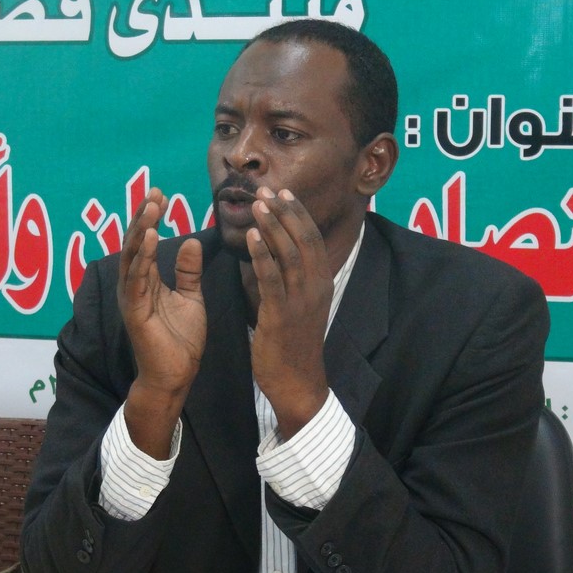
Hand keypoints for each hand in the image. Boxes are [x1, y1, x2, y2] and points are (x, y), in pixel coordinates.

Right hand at [119, 188, 204, 457]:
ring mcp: (132, 299)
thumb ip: (188, 271)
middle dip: (143, 217)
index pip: (146, 242)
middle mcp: (134, 286)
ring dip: (141, 230)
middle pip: (135, 244)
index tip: (161, 193)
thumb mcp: (190, 297)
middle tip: (154, 192)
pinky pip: (136, 280)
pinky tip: (149, 238)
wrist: (176, 376)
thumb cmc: (180, 341)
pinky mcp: (135, 313)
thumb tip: (192, 240)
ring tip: (151, 207)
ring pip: (133, 257)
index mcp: (146, 281)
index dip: (151, 217)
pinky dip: (142, 258)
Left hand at [246, 187, 331, 438]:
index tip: (283, 193)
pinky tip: (251, 236)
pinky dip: (262, 254)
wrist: (297, 383)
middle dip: (285, 212)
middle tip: (267, 190)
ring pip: (289, 253)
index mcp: (321, 283)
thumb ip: (288, 280)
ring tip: (257, 204)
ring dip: (272, 226)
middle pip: (304, 239)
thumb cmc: (293, 346)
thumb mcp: (298, 307)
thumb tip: (270, 254)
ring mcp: (300, 301)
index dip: (298, 214)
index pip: (312, 239)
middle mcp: (315, 288)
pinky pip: (272, 278)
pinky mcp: (281, 315)